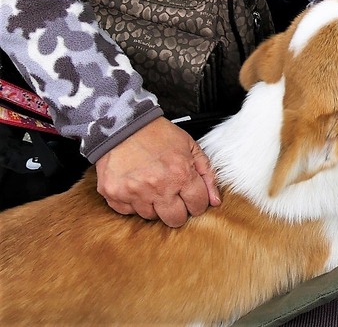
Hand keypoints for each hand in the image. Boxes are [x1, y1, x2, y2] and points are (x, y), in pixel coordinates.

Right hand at [95, 117, 220, 226]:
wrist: (124, 125)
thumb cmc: (158, 134)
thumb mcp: (191, 147)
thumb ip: (207, 175)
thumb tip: (215, 201)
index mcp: (180, 174)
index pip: (197, 205)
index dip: (197, 202)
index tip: (191, 197)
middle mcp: (158, 187)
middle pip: (175, 219)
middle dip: (178, 210)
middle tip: (173, 195)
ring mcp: (134, 193)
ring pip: (151, 216)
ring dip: (154, 204)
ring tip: (152, 184)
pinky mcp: (114, 195)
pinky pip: (129, 211)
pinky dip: (134, 201)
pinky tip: (136, 185)